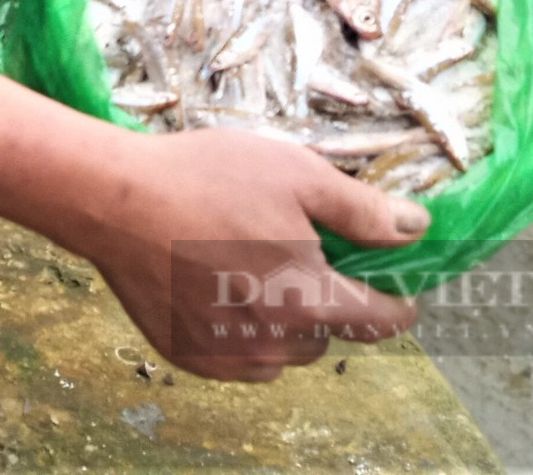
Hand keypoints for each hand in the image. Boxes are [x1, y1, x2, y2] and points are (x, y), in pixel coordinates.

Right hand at [70, 128, 423, 380]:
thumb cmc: (208, 178)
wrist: (115, 201)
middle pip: (328, 331)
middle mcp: (278, 344)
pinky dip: (241, 328)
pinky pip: (239, 354)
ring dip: (283, 317)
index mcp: (312, 300)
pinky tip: (215, 282)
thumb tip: (418, 229)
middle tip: (295, 249)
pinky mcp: (193, 358)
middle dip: (324, 298)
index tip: (397, 286)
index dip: (397, 300)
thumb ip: (362, 209)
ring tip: (248, 262)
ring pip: (284, 347)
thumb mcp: (296, 174)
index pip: (380, 319)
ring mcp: (232, 358)